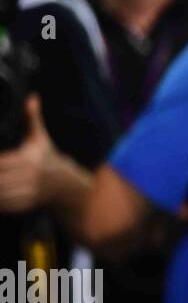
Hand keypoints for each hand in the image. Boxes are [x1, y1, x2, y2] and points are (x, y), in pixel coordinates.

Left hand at [0, 95, 54, 213]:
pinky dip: (0, 201)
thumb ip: (32, 118)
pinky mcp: (24, 204)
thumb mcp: (40, 137)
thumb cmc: (47, 157)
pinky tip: (0, 192)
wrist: (66, 184)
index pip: (2, 163)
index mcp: (28, 159)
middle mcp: (28, 176)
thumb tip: (32, 97)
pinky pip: (4, 205)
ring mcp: (26, 192)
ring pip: (1, 193)